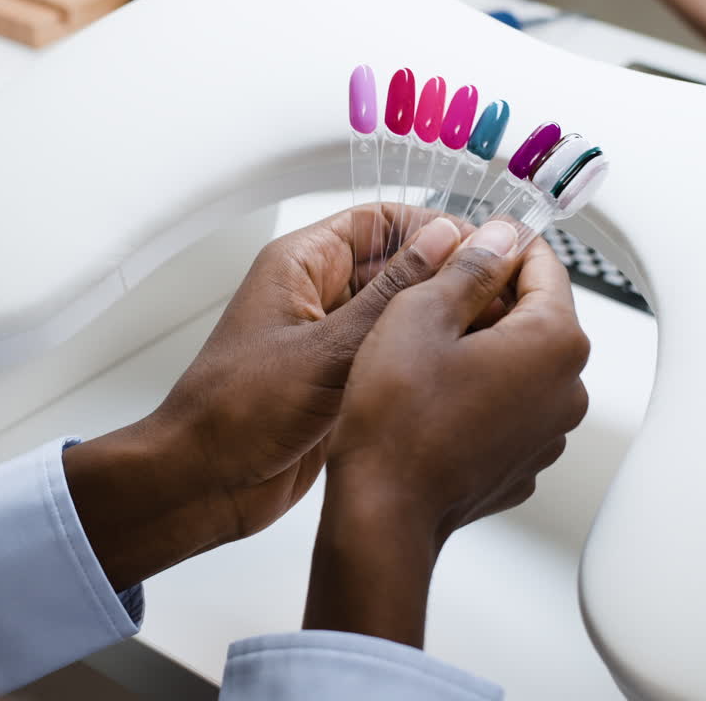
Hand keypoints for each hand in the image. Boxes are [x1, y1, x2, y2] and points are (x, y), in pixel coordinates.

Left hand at [65, 205, 469, 588]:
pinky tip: (458, 371)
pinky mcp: (337, 384)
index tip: (483, 248)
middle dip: (445, 278)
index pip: (379, 221)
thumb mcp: (326, 349)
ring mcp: (328, 341)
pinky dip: (419, 361)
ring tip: (491, 334)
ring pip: (397, 316)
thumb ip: (390, 296)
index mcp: (301, 266)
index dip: (433, 228)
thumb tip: (442, 241)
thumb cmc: (236, 412)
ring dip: (435, 322)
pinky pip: (386, 358)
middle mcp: (316, 297)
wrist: (203, 484)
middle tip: (502, 295)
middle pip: (396, 267)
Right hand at [304, 220, 589, 646]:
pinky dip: (477, 395)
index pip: (542, 264)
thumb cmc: (395, 420)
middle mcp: (567, 389)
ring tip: (421, 358)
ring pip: (520, 364)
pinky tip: (431, 402)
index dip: (497, 246)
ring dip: (480, 350)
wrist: (384, 510)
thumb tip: (499, 236)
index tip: (463, 245)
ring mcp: (548, 432)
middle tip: (426, 304)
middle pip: (534, 315)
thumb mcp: (419, 314)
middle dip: (486, 301)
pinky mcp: (523, 463)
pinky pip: (507, 409)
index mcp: (553, 342)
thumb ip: (469, 266)